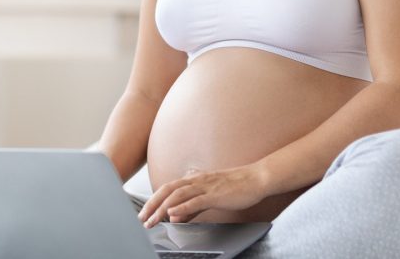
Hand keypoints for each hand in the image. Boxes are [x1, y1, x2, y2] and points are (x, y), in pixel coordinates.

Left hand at [138, 164, 268, 226]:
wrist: (257, 179)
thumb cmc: (236, 187)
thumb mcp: (210, 196)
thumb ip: (193, 206)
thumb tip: (177, 216)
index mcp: (195, 180)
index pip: (168, 188)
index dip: (154, 200)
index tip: (145, 213)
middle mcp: (197, 180)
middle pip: (167, 190)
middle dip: (152, 204)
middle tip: (142, 218)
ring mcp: (206, 186)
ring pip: (178, 195)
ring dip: (162, 208)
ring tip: (153, 220)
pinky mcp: (215, 194)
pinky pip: (196, 200)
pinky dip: (182, 207)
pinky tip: (173, 214)